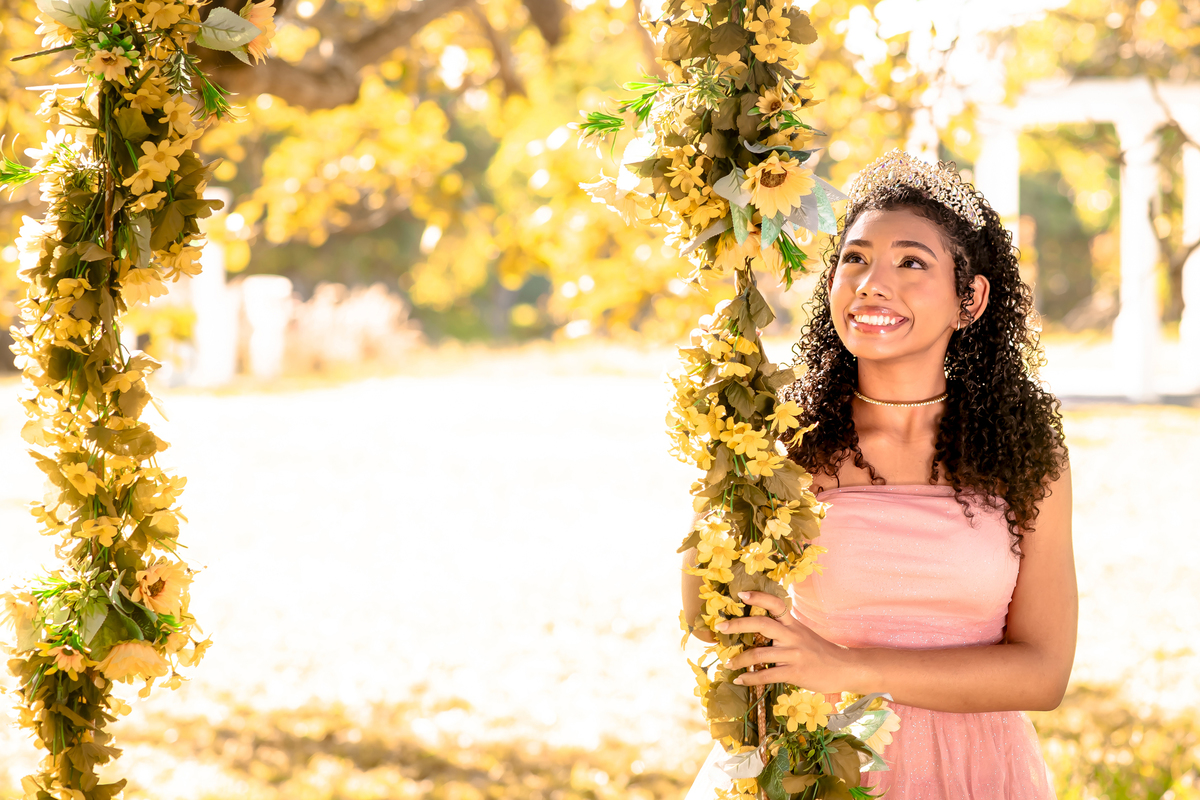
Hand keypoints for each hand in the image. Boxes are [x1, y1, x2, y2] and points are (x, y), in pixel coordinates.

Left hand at [718, 591, 857, 693]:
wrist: (844, 668)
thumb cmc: (820, 652)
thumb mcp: (803, 635)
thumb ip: (784, 630)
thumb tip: (758, 629)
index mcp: (794, 624)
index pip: (776, 604)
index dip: (758, 597)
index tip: (741, 594)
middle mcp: (792, 635)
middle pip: (761, 624)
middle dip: (737, 624)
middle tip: (720, 627)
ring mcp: (793, 654)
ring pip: (759, 653)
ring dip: (739, 659)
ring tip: (727, 663)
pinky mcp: (795, 673)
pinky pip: (766, 674)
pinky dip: (749, 678)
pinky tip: (740, 680)